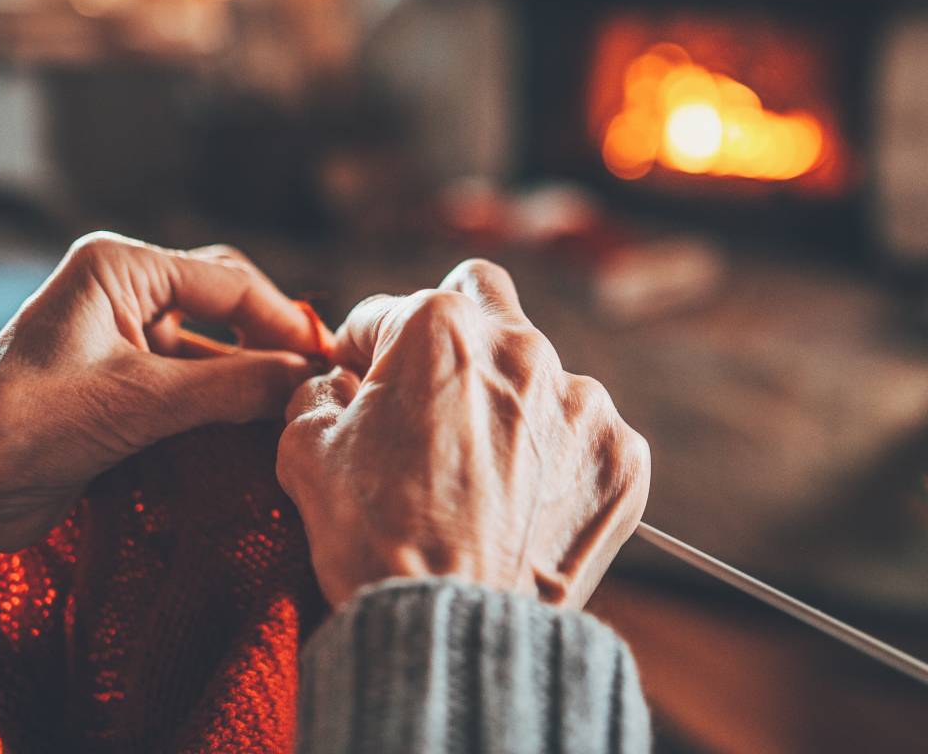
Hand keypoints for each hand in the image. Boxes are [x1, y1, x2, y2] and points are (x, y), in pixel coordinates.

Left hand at [0, 232, 329, 608]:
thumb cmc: (27, 425)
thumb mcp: (140, 401)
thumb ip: (233, 385)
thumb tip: (311, 379)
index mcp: (119, 266)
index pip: (229, 280)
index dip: (285, 320)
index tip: (330, 360)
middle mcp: (124, 292)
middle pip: (227, 305)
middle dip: (272, 342)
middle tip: (321, 381)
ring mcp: (123, 341)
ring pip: (214, 351)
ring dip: (252, 380)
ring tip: (300, 413)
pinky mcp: (122, 389)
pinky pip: (193, 387)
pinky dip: (227, 407)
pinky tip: (260, 432)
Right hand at [277, 259, 649, 609]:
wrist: (450, 630)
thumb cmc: (373, 538)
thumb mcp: (306, 450)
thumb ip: (319, 391)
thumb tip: (339, 384)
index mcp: (439, 327)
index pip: (384, 314)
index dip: (361, 354)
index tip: (359, 390)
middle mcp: (522, 347)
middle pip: (482, 298)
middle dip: (452, 329)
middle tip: (431, 389)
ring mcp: (582, 401)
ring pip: (540, 372)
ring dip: (510, 404)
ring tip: (480, 475)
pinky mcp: (621, 455)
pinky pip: (585, 436)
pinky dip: (557, 460)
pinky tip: (524, 504)